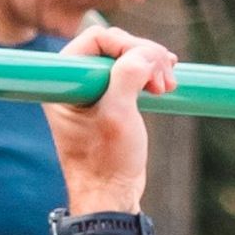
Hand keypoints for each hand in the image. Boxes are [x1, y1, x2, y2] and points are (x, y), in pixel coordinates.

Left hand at [41, 15, 176, 216]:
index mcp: (65, 82)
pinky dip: (151, 74)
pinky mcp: (110, 99)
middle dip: (145, 56)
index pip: (97, 39)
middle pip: (115, 45)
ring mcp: (93, 90)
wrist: (111, 195)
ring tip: (168, 86)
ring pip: (127, 57)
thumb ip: (127, 77)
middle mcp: (75, 82)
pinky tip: (166, 82)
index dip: (129, 45)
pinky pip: (132, 73)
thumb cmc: (105, 162)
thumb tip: (147, 54)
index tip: (151, 67)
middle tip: (166, 80)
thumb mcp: (117, 117)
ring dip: (152, 65)